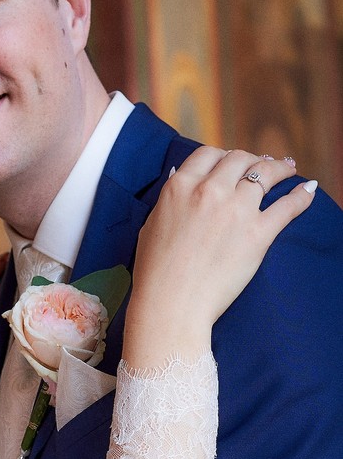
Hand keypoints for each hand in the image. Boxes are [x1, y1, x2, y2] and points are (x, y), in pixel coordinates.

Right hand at [125, 148, 316, 367]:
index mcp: (181, 188)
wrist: (171, 304)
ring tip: (288, 169)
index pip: (208, 155)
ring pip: (265, 174)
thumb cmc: (155, 272)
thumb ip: (170, 199)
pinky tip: (308, 190)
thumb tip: (181, 178)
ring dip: (280, 169)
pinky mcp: (257, 233)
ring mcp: (236, 210)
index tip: (231, 163)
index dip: (222, 156)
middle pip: (239, 159)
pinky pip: (287, 206)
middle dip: (252, 159)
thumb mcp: (151, 225)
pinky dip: (301, 196)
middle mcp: (210, 191)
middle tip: (262, 164)